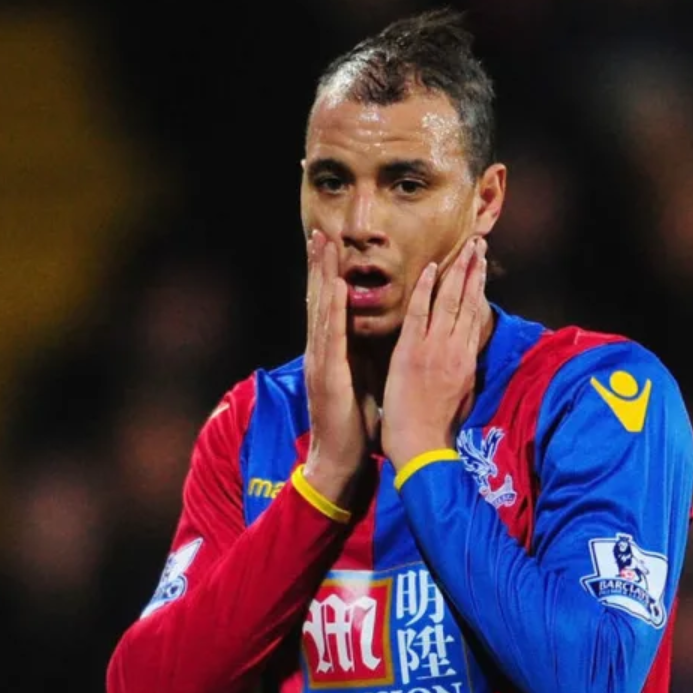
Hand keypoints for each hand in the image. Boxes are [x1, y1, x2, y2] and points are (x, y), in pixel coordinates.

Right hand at [303, 230, 368, 507]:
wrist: (338, 460)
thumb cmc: (351, 425)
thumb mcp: (359, 382)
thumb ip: (361, 356)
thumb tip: (373, 334)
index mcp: (330, 353)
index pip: (328, 307)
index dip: (327, 275)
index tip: (330, 247)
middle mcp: (321, 352)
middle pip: (319, 300)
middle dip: (319, 265)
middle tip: (319, 233)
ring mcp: (321, 362)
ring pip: (320, 310)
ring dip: (321, 275)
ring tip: (322, 246)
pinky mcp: (328, 375)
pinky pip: (331, 337)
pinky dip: (333, 309)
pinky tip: (334, 286)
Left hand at [382, 237, 487, 469]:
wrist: (422, 446)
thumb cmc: (438, 428)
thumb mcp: (462, 395)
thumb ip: (465, 369)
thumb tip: (468, 352)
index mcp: (467, 360)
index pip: (476, 316)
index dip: (480, 288)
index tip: (483, 266)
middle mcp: (456, 350)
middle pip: (468, 302)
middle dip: (474, 270)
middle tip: (479, 243)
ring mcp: (434, 349)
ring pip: (450, 302)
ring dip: (458, 271)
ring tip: (466, 247)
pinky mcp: (412, 352)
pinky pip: (419, 314)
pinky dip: (424, 290)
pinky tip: (430, 268)